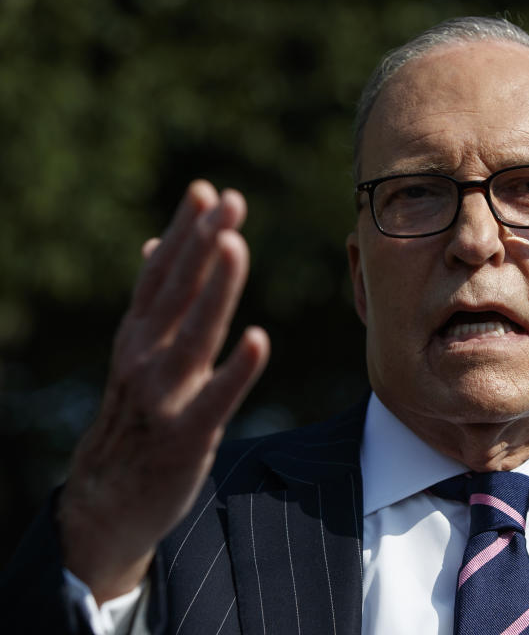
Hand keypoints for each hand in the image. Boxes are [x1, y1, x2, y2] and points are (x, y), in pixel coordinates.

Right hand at [56, 181, 269, 602]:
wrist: (106, 501)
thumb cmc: (133, 418)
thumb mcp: (135, 354)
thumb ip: (154, 302)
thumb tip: (156, 242)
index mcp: (138, 336)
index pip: (161, 274)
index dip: (184, 232)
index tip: (207, 191)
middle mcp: (145, 358)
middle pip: (176, 292)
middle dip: (202, 244)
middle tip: (228, 201)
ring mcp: (163, 396)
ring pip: (193, 334)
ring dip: (215, 289)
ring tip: (235, 245)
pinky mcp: (186, 435)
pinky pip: (215, 399)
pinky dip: (236, 369)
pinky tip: (259, 339)